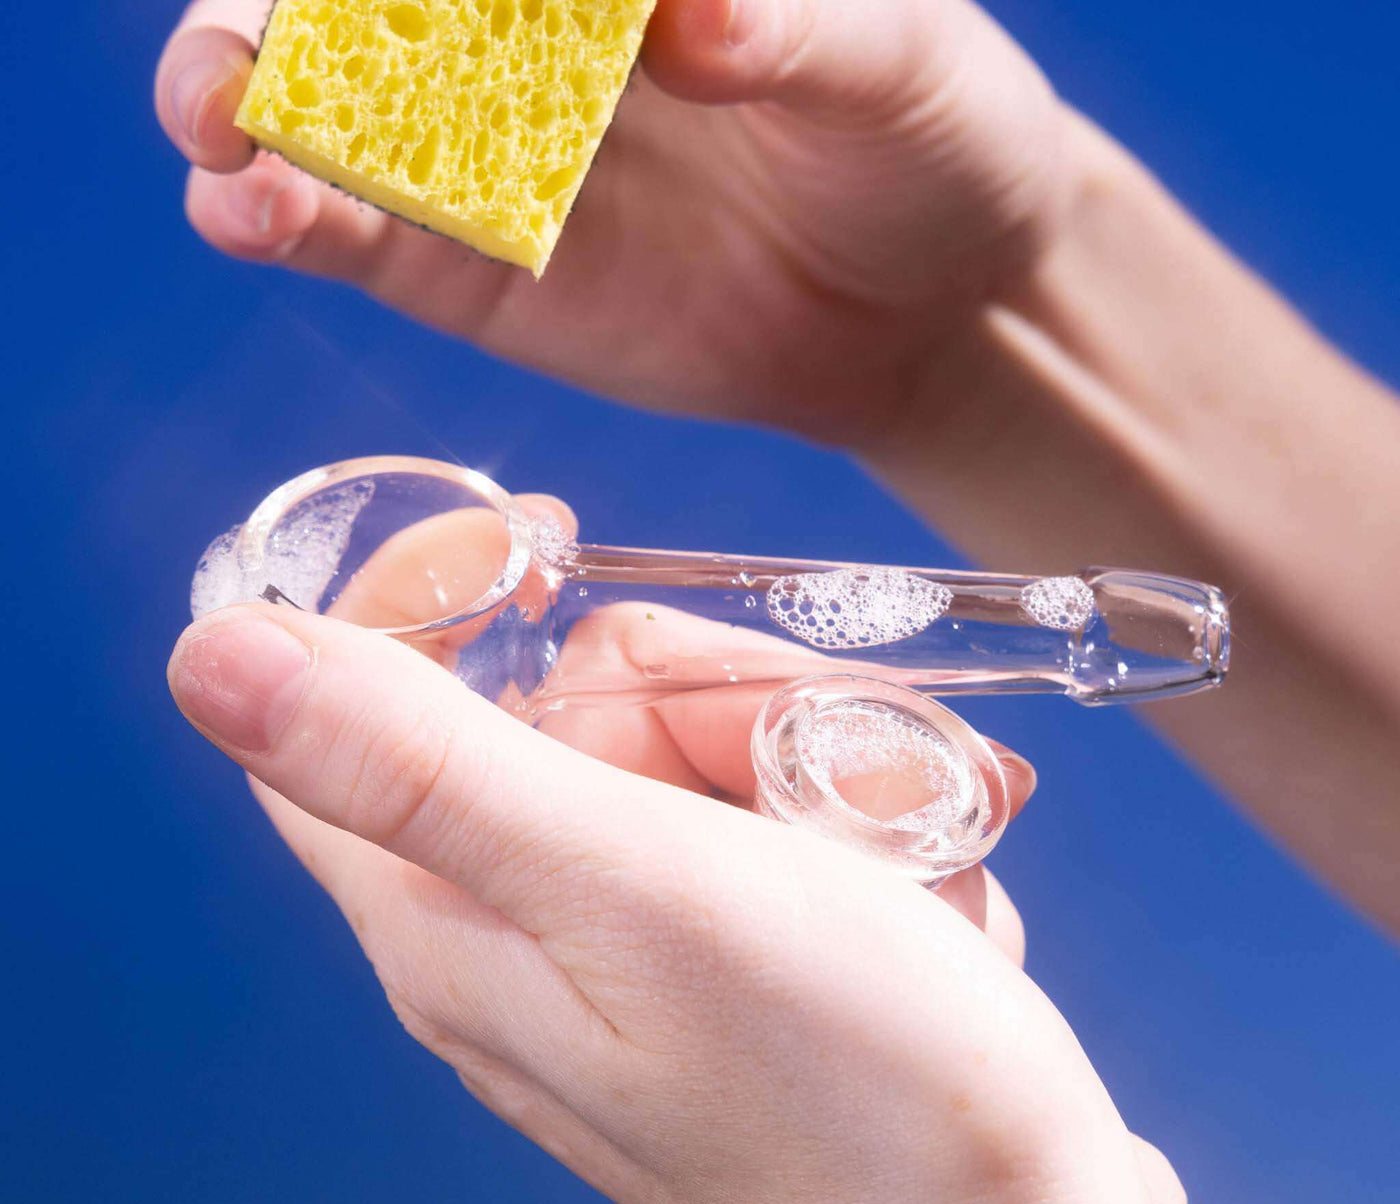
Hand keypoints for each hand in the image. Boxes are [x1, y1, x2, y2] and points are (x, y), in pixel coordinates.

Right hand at [155, 0, 1065, 445]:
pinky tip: (253, 212)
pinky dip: (297, 222)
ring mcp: (490, 155)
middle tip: (241, 54)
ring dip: (246, 110)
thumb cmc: (924, 139)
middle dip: (274, 17)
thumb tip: (681, 16)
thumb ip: (788, 30)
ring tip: (224, 131)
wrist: (924, 301)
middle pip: (353, 4)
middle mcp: (522, 33)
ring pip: (325, 113)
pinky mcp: (483, 273)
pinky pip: (369, 238)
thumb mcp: (894, 59)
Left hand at [165, 604, 1381, 1203]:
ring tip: (917, 861)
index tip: (549, 541)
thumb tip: (212, 658)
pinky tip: (936, 898)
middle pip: (574, 702)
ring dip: (835, 763)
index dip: (423, 598)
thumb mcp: (636, 892)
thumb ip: (425, 767)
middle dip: (721, 697)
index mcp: (458, 915)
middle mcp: (537, 927)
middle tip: (829, 779)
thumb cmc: (858, 1099)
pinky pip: (791, 811)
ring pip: (708, 744)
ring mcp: (656, 944)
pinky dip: (875, 822)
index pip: (350, 709)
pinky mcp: (755, 956)